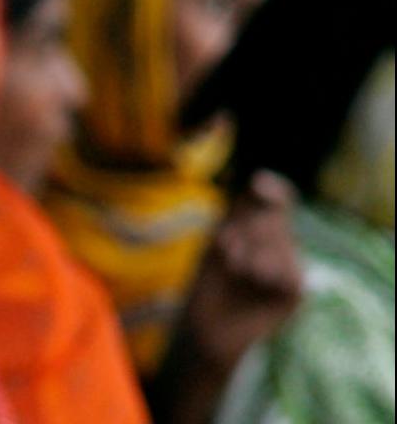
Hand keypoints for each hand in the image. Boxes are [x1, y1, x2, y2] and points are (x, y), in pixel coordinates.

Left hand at [181, 170, 303, 369]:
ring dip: (245, 254)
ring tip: (236, 274)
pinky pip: (283, 268)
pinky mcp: (297, 290)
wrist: (207, 326)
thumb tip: (261, 178)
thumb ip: (243, 207)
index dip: (271, 190)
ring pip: (275, 242)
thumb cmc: (209, 280)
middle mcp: (283, 245)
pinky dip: (261, 273)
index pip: (277, 198)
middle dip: (242, 230)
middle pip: (270, 217)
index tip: (259, 185)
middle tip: (227, 255)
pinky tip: (252, 287)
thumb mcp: (220, 237)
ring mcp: (293, 267)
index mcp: (264, 229)